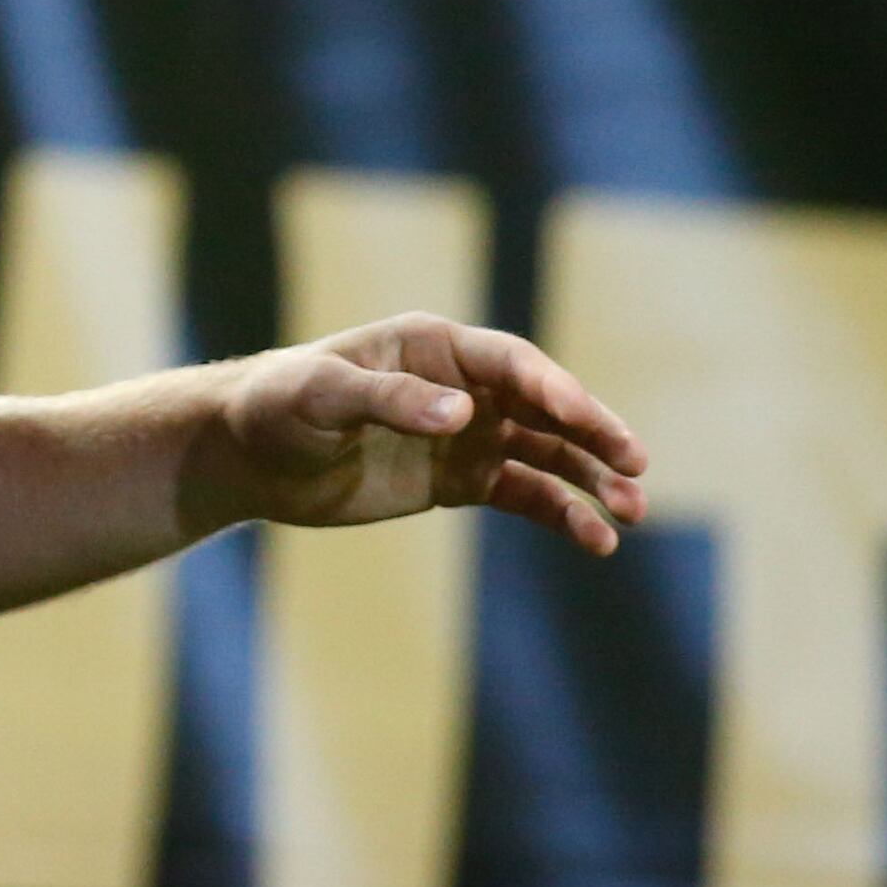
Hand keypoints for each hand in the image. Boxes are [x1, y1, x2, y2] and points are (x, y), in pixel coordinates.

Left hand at [196, 314, 648, 554]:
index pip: (511, 364)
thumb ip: (388, 398)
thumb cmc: (278, 406)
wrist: (249, 454)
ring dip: (591, 480)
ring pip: (547, 454)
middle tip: (637, 465)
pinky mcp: (460, 481)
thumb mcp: (323, 395)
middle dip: (594, 433)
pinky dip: (561, 514)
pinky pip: (525, 495)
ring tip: (632, 513)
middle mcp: (463, 386)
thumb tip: (462, 412)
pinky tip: (595, 540)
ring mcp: (467, 434)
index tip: (584, 418)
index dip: (552, 389)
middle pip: (546, 407)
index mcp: (434, 347)